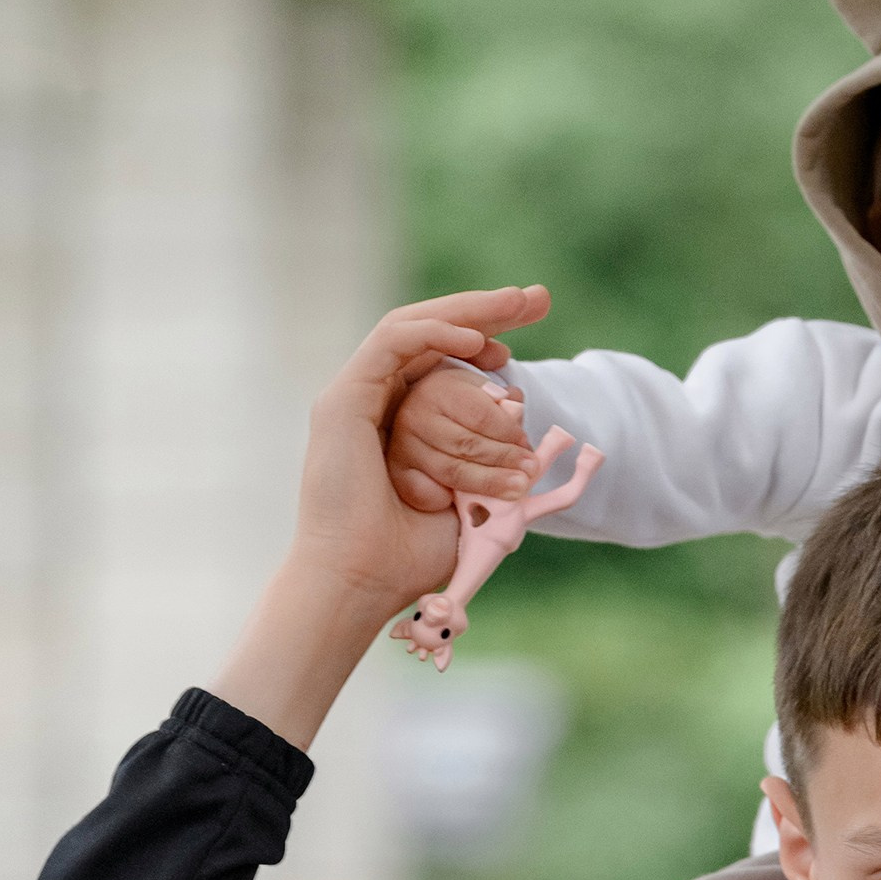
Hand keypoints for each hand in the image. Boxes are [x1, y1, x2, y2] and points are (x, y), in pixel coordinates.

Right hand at [212, 289, 570, 749]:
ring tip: (517, 305)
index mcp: (398, 423)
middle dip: (488, 312)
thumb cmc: (410, 557)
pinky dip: (436, 334)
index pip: (443, 364)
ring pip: (414, 329)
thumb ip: (486, 468)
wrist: (361, 582)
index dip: (487, 344)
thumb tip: (528, 446)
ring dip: (469, 312)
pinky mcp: (342, 399)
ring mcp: (354, 397)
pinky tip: (477, 340)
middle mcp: (373, 401)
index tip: (527, 351)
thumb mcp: (468, 501)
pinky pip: (394, 344)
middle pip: (432, 335)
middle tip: (537, 297)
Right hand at [388, 349, 549, 518]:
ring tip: (517, 490)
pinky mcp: (399, 474)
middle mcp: (413, 416)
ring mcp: (403, 447)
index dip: (508, 433)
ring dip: (489, 483)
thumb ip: (500, 401)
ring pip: (453, 471)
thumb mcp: (481, 396)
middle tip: (530, 472)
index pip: (479, 414)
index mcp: (438, 389)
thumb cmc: (462, 411)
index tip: (528, 446)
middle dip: (504, 460)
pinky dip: (451, 500)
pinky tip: (473, 504)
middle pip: (467, 444)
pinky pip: (427, 493)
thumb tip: (515, 403)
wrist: (427, 425)